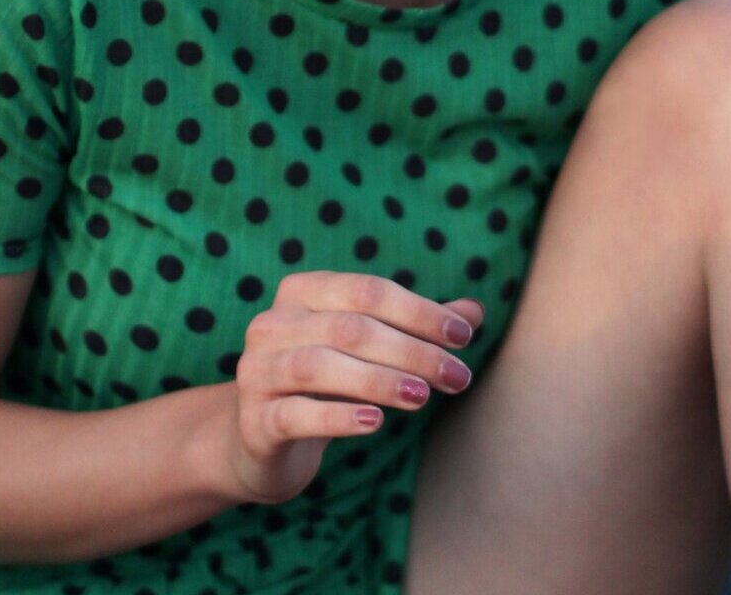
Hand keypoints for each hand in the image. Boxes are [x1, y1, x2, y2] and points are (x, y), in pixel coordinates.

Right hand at [226, 271, 487, 504]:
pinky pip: (296, 414)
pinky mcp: (254, 421)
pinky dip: (337, 416)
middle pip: (350, 329)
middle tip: (458, 376)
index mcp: (302, 291)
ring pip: (320, 367)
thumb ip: (417, 327)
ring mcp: (257, 371)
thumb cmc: (328, 381)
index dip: (419, 311)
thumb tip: (476, 310)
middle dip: (412, 352)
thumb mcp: (369, 347)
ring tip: (423, 398)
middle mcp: (273, 324)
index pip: (368, 291)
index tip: (464, 336)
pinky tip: (375, 422)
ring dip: (380, 381)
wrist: (263, 440)